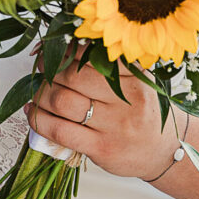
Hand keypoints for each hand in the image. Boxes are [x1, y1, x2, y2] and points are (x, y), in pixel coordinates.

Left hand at [23, 48, 187, 180]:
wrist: (165, 151)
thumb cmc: (141, 110)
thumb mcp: (135, 81)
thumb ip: (107, 64)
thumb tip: (60, 47)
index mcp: (134, 76)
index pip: (90, 54)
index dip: (63, 49)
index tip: (50, 49)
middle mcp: (126, 99)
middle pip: (72, 76)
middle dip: (48, 70)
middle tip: (40, 69)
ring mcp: (115, 126)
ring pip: (62, 102)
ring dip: (40, 94)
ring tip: (36, 92)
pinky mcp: (102, 149)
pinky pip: (61, 131)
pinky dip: (40, 119)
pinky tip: (33, 112)